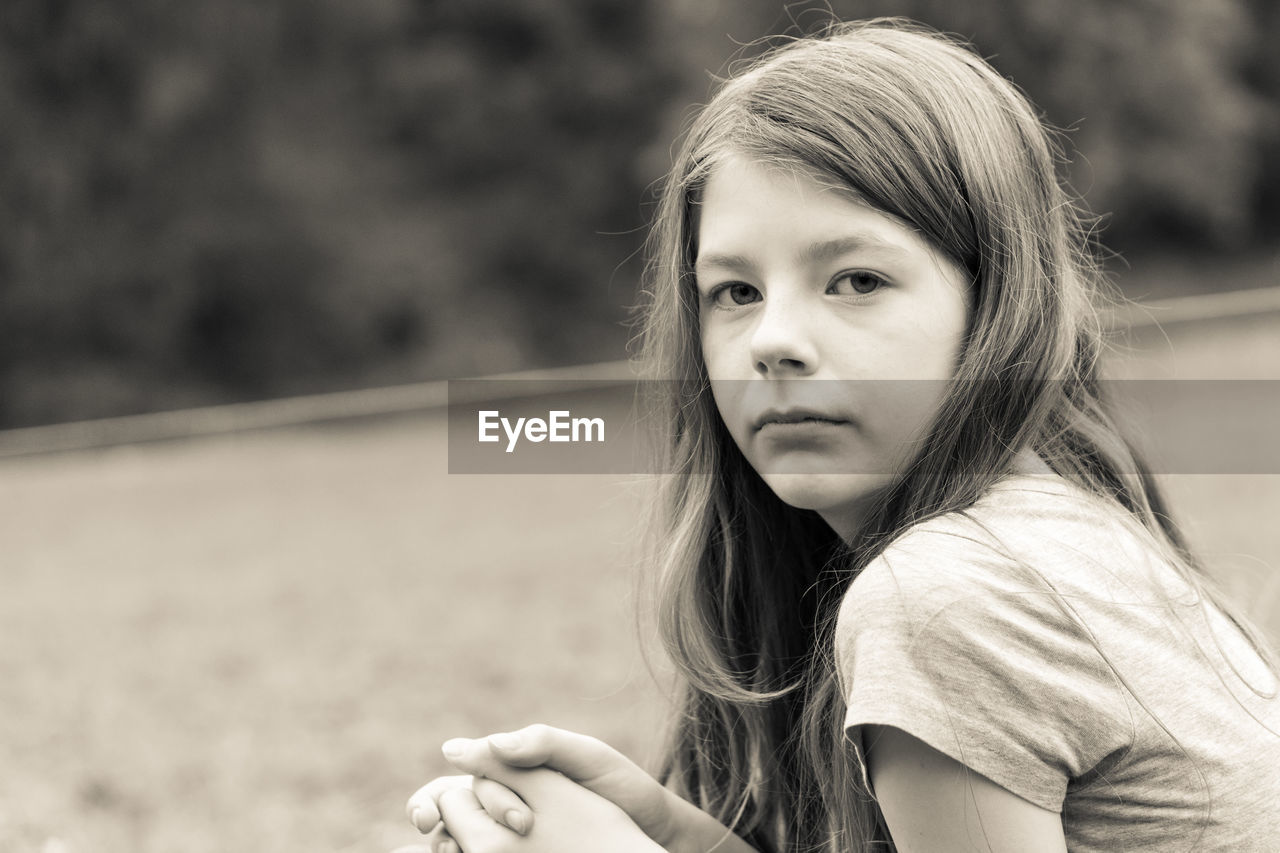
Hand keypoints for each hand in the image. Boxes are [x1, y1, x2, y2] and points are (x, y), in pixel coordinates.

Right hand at [411, 724, 755, 852]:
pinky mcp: (520, 850)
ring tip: (441, 849)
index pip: (464, 776)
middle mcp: (508, 796)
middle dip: (429, 814)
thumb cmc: (622, 787)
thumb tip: (473, 743)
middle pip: (449, 806)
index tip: (439, 808)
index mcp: (518, 766)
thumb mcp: (585, 757)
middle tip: (424, 825)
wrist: (654, 828)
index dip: (445, 793)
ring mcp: (514, 830)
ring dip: (441, 841)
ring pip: (459, 836)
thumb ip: (537, 744)